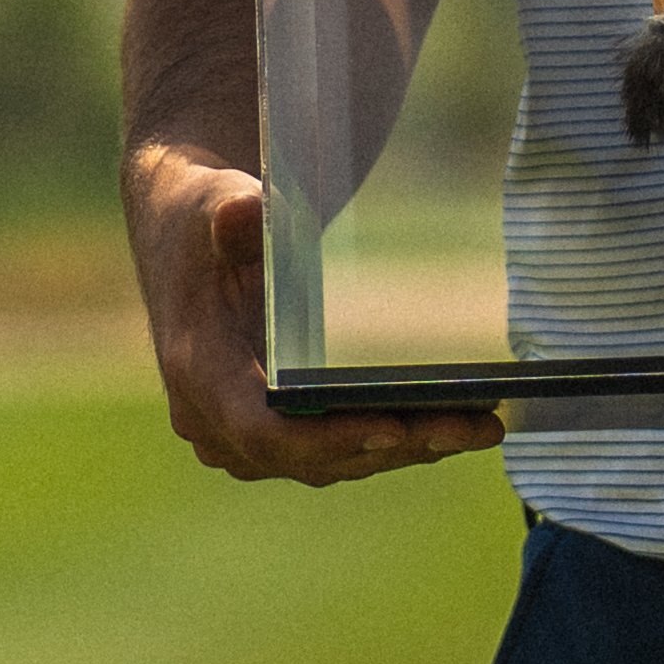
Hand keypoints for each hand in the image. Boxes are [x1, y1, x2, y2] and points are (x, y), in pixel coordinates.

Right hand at [128, 146, 504, 486]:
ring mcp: (240, 436)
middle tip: (475, 427)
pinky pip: (332, 453)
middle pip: (311, 455)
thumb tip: (247, 211)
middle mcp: (212, 420)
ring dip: (406, 449)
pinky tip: (451, 427)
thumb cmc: (201, 216)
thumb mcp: (213, 202)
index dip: (327, 437)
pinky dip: (389, 443)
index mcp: (197, 370)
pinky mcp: (269, 436)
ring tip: (481, 427)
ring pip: (329, 462)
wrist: (181, 236)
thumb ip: (231, 212)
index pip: (263, 429)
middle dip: (397, 443)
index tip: (392, 426)